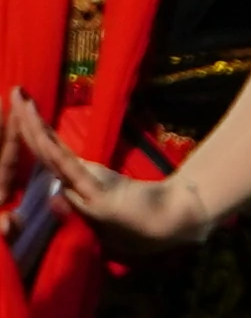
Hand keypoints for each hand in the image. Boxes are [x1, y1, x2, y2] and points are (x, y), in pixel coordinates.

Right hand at [7, 92, 213, 252]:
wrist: (167, 225)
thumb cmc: (141, 215)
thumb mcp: (108, 201)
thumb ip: (86, 192)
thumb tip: (59, 187)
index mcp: (76, 183)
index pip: (47, 154)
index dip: (32, 132)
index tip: (21, 106)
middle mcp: (72, 185)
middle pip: (43, 150)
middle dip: (26, 123)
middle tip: (14, 92)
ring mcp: (81, 189)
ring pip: (49, 155)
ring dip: (32, 128)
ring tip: (20, 102)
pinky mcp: (94, 194)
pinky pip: (69, 168)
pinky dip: (52, 150)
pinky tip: (39, 133)